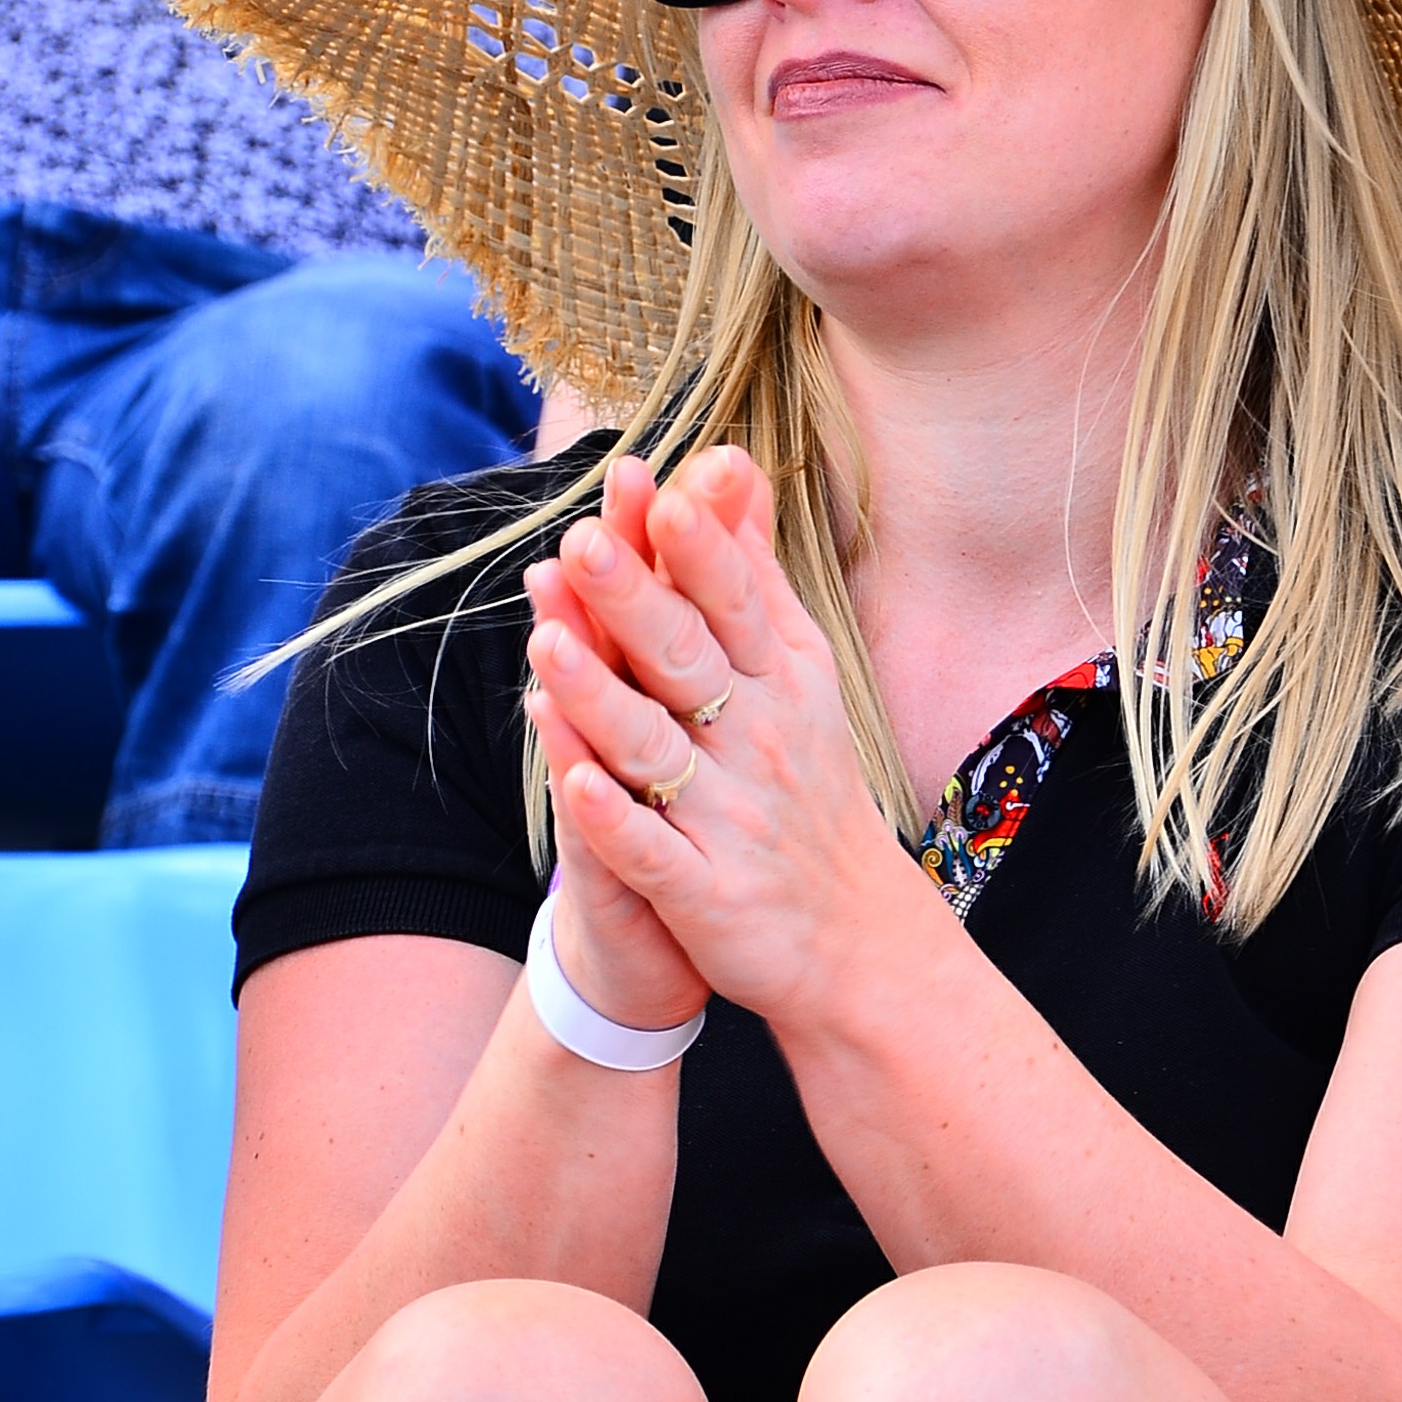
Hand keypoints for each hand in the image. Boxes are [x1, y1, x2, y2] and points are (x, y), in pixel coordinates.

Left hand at [523, 445, 922, 1044]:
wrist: (855, 938)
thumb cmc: (809, 785)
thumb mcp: (796, 672)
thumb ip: (751, 571)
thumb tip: (724, 463)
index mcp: (782, 683)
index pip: (736, 602)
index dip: (697, 548)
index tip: (660, 487)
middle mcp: (760, 742)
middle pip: (689, 660)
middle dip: (635, 601)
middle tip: (581, 542)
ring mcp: (732, 818)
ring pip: (657, 749)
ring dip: (601, 697)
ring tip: (546, 646)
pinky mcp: (706, 891)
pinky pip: (652, 850)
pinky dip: (615, 818)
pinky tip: (574, 781)